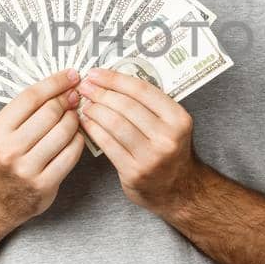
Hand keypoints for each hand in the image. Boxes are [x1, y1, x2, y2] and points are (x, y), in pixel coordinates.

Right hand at [0, 68, 85, 227]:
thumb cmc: (1, 161)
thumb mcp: (2, 132)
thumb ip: (26, 111)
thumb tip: (61, 87)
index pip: (31, 97)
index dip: (55, 82)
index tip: (71, 75)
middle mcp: (10, 149)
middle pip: (50, 112)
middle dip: (67, 100)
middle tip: (74, 97)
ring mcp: (27, 168)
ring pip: (64, 132)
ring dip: (74, 120)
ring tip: (74, 117)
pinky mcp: (44, 184)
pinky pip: (71, 154)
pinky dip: (78, 141)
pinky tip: (75, 137)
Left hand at [76, 66, 206, 213]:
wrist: (179, 190)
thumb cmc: (170, 150)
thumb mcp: (172, 124)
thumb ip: (150, 104)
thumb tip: (112, 81)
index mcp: (178, 119)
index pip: (142, 90)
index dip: (115, 79)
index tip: (96, 73)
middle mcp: (167, 137)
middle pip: (125, 106)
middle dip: (101, 93)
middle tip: (85, 87)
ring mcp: (151, 157)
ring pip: (114, 124)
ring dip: (95, 110)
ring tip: (85, 104)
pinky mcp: (134, 172)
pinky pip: (108, 144)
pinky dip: (93, 129)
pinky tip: (86, 122)